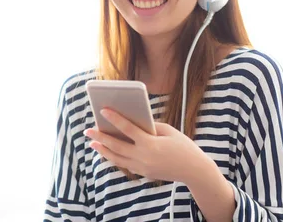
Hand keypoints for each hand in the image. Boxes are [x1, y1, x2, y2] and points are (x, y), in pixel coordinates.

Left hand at [84, 108, 202, 182]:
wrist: (194, 170)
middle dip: (101, 136)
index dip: (114, 118)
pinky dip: (114, 157)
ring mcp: (142, 167)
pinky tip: (107, 150)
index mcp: (151, 144)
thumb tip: (131, 122)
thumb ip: (149, 126)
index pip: (128, 129)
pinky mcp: (143, 173)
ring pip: (117, 158)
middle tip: (88, 129)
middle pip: (116, 146)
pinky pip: (124, 164)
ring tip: (92, 142)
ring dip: (103, 149)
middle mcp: (144, 157)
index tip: (103, 110)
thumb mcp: (168, 131)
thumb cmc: (182, 146)